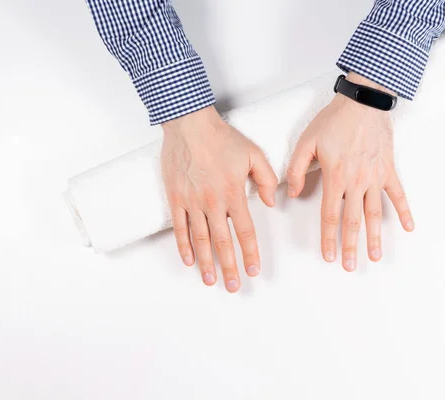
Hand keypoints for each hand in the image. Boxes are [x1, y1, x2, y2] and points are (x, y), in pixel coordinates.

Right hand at [161, 106, 277, 291]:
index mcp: (233, 194)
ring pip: (200, 240)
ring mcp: (192, 202)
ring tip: (211, 280)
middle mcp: (213, 203)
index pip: (244, 231)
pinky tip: (188, 260)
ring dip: (206, 263)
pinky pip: (180, 228)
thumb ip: (265, 179)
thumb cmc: (221, 138)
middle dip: (229, 267)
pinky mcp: (176, 198)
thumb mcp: (254, 154)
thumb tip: (269, 202)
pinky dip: (184, 246)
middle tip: (233, 286)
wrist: (189, 125)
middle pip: (222, 243)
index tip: (253, 270)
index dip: (249, 253)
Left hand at [287, 73, 413, 270]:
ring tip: (375, 256)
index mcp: (336, 177)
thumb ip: (297, 169)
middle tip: (350, 265)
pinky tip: (408, 227)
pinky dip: (404, 211)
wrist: (362, 102)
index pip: (330, 215)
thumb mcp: (306, 142)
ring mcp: (375, 177)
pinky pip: (398, 194)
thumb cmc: (334, 120)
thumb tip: (293, 193)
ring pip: (375, 213)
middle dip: (351, 246)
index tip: (329, 255)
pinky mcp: (388, 169)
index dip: (328, 238)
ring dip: (375, 236)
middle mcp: (357, 181)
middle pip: (353, 221)